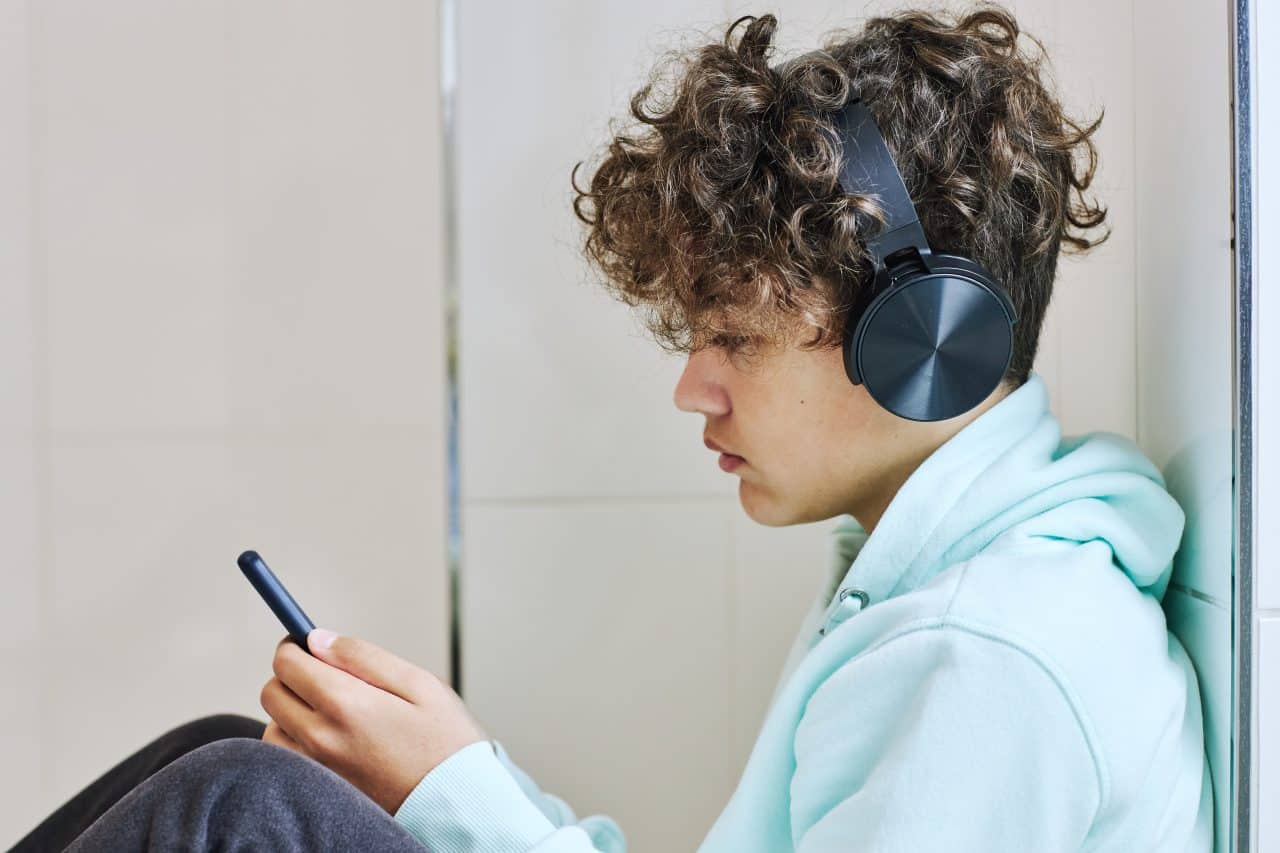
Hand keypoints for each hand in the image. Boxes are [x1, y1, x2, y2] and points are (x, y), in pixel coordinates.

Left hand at [259, 629, 488, 813]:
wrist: (455, 804)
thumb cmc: (446, 742)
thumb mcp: (420, 683)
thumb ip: (364, 656)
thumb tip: (318, 639)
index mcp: (346, 703)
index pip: (288, 663)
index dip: (296, 646)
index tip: (311, 645)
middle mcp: (321, 737)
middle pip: (272, 692)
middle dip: (292, 675)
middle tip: (326, 675)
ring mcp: (315, 768)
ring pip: (273, 725)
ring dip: (291, 710)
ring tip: (330, 710)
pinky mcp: (317, 789)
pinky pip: (282, 757)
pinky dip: (293, 741)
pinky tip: (326, 737)